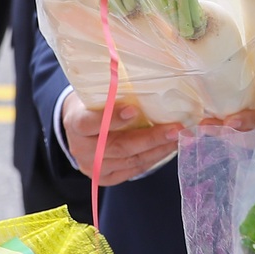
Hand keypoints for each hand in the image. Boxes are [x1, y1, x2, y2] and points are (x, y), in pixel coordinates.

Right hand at [63, 92, 183, 186]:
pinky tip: (168, 148)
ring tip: (179, 137)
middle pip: (118, 146)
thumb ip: (114, 90)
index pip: (89, 123)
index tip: (134, 110)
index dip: (111, 118)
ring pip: (131, 161)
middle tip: (175, 128)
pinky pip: (134, 170)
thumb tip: (149, 76)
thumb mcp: (97, 92)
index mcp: (75, 122)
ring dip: (159, 149)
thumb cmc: (94, 102)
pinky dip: (154, 158)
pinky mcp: (106, 177)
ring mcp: (92, 167)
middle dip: (150, 138)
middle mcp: (81, 148)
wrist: (80, 125)